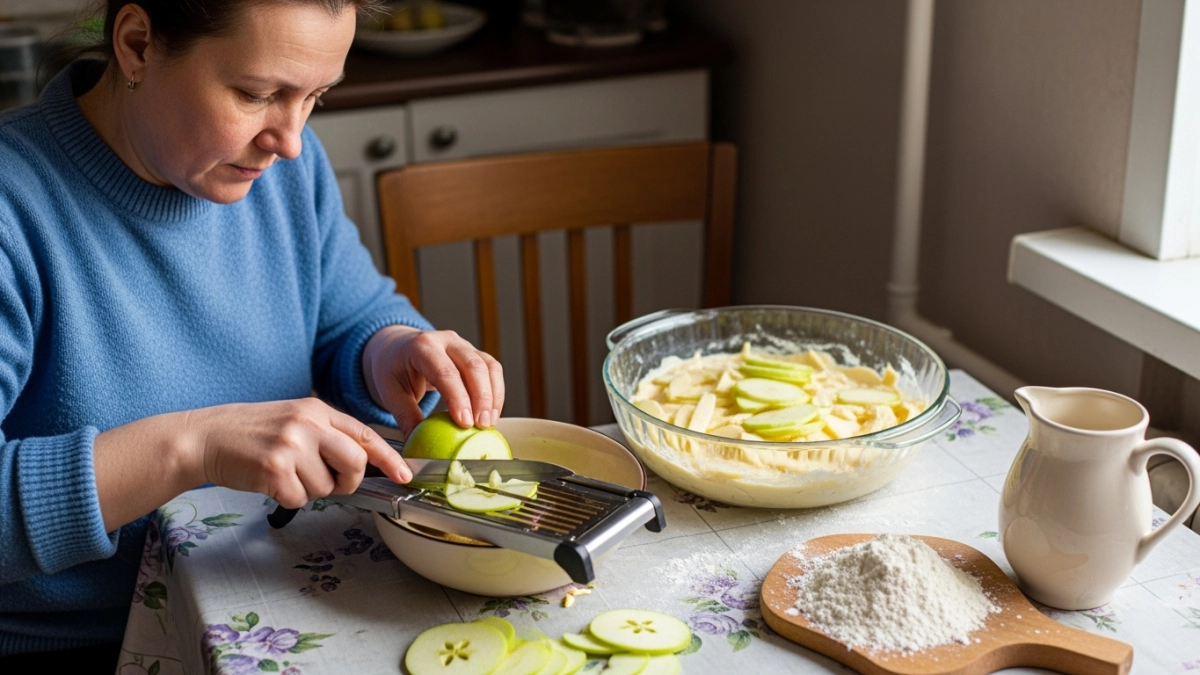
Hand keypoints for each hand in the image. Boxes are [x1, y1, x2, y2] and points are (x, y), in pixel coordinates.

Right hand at [185, 398, 410, 507]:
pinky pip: (300, 498)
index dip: (389, 458)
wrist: (206, 437)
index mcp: (317, 409)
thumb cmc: (251, 433)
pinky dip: (288, 497)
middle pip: (355, 462)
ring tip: (285, 474)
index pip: (365, 434)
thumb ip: (327, 435)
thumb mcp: (295, 421)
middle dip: (348, 481)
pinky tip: (270, 481)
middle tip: (331, 483)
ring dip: (309, 490)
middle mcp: (307, 424)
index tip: (404, 474)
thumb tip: (361, 462)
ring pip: (326, 487)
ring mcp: (291, 445)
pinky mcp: (274, 469)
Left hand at [362, 326, 504, 436]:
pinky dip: (496, 392)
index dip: (458, 397)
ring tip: (489, 423)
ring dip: (493, 396)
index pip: (445, 372)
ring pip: (488, 366)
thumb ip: (406, 417)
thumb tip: (419, 446)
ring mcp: (463, 344)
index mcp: (421, 346)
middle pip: (473, 365)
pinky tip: (492, 413)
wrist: (396, 347)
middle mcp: (446, 340)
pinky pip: (492, 369)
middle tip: (482, 426)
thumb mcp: (390, 392)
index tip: (465, 423)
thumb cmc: (392, 369)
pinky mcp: (474, 352)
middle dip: (482, 398)